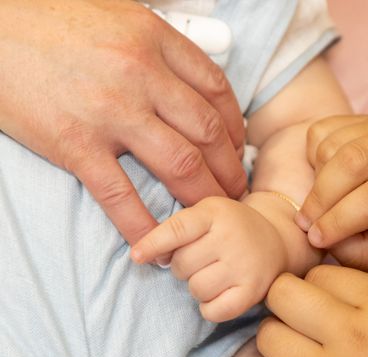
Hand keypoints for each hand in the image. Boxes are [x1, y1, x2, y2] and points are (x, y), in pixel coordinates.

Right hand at [0, 0, 245, 244]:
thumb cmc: (48, 18)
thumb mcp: (116, 15)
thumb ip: (157, 48)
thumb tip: (188, 84)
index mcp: (154, 39)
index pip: (216, 91)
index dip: (235, 126)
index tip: (237, 146)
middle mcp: (141, 74)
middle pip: (207, 133)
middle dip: (230, 169)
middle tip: (236, 191)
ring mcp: (110, 111)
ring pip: (180, 165)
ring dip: (204, 197)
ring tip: (212, 215)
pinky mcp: (75, 143)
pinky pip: (120, 194)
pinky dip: (142, 223)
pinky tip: (154, 241)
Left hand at [130, 197, 286, 321]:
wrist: (277, 239)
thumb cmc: (230, 227)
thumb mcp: (206, 214)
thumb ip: (176, 229)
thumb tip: (147, 257)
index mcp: (215, 213)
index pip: (177, 230)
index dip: (153, 244)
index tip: (136, 256)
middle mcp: (231, 237)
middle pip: (181, 265)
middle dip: (184, 266)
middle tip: (201, 260)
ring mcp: (244, 265)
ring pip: (196, 289)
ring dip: (198, 287)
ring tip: (213, 274)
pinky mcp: (253, 291)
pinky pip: (214, 311)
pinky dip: (210, 307)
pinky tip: (219, 293)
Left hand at [257, 265, 367, 356]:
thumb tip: (331, 289)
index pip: (319, 272)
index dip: (318, 283)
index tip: (325, 299)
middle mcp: (351, 334)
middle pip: (282, 294)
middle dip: (285, 299)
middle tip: (297, 316)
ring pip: (268, 338)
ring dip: (278, 340)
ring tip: (295, 350)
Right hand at [296, 115, 367, 270]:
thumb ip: (364, 253)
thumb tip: (322, 236)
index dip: (341, 219)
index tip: (317, 239)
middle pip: (354, 161)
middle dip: (320, 197)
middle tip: (306, 224)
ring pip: (333, 145)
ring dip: (316, 181)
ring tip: (323, 206)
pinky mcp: (366, 117)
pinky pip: (322, 131)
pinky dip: (313, 159)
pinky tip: (327, 179)